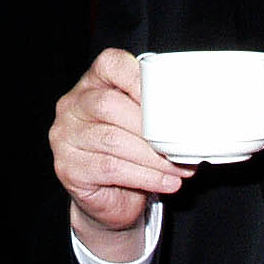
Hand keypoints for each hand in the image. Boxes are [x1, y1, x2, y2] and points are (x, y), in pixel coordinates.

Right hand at [53, 47, 191, 259]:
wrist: (109, 199)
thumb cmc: (129, 154)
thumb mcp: (141, 125)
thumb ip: (156, 112)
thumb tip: (198, 119)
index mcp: (92, 84)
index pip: (110, 64)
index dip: (137, 77)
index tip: (166, 97)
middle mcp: (72, 106)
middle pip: (109, 105)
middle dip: (150, 126)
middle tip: (179, 143)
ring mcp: (65, 137)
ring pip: (112, 139)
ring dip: (152, 156)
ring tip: (179, 168)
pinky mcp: (68, 167)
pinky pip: (110, 167)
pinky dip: (145, 175)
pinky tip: (167, 181)